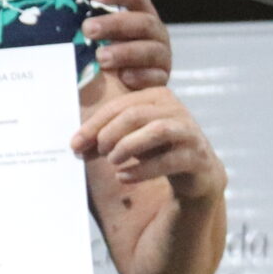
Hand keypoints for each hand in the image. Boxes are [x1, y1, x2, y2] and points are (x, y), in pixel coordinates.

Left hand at [71, 86, 223, 199]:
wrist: (196, 172)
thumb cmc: (158, 149)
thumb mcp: (129, 139)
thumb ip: (104, 139)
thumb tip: (76, 146)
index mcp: (157, 97)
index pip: (119, 105)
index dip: (94, 124)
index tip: (75, 144)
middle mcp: (175, 109)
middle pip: (136, 114)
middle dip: (110, 133)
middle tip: (99, 151)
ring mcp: (189, 132)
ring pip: (157, 131)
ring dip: (128, 146)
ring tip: (112, 161)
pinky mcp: (197, 157)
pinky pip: (169, 160)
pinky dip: (143, 169)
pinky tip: (124, 177)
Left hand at [85, 0, 171, 89]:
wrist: (117, 91)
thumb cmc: (102, 56)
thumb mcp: (95, 37)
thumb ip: (85, 24)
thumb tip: (54, 12)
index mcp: (139, 14)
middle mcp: (154, 32)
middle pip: (142, 22)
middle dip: (114, 24)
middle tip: (88, 29)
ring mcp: (160, 56)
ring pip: (150, 50)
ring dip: (124, 52)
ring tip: (101, 58)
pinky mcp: (161, 80)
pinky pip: (156, 77)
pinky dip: (140, 76)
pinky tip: (123, 78)